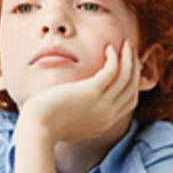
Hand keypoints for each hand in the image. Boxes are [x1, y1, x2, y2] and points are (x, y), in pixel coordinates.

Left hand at [17, 40, 140, 144]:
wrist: (37, 129)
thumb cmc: (44, 126)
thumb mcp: (69, 128)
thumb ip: (80, 121)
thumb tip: (77, 113)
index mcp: (104, 124)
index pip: (129, 102)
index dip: (133, 84)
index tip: (128, 69)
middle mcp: (108, 115)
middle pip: (132, 88)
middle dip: (134, 68)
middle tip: (131, 52)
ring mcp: (102, 105)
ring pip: (127, 78)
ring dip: (129, 58)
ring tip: (126, 44)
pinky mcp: (92, 92)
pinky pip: (112, 71)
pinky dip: (114, 58)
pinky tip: (108, 48)